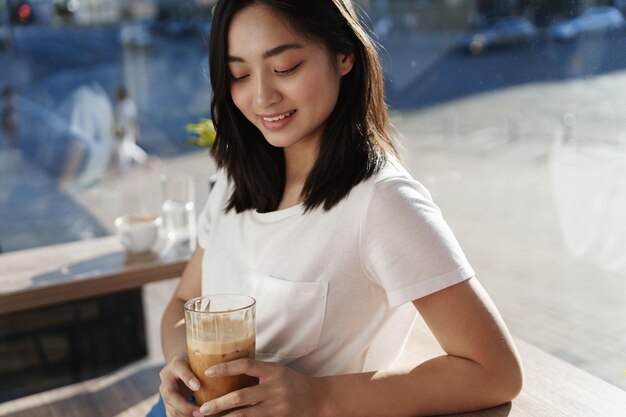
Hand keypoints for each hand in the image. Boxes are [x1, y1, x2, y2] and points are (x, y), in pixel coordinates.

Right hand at [158, 355, 202, 416]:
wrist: (181, 366)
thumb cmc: (196, 362)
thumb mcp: (200, 359)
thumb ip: (206, 364)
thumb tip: (219, 373)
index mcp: (176, 364)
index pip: (180, 369)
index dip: (188, 378)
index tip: (198, 386)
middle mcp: (166, 378)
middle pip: (170, 395)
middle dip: (185, 407)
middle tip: (201, 412)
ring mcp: (164, 390)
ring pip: (169, 406)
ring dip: (184, 415)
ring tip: (200, 416)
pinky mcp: (167, 401)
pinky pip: (171, 412)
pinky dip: (182, 416)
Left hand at [198, 359, 324, 416]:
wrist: (319, 399)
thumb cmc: (293, 382)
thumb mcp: (278, 371)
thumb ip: (258, 371)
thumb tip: (229, 370)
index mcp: (273, 371)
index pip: (245, 365)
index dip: (226, 368)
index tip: (208, 371)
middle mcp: (274, 388)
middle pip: (240, 397)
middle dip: (218, 404)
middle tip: (202, 409)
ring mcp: (277, 407)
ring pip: (244, 415)